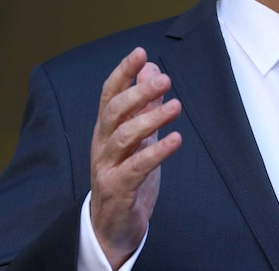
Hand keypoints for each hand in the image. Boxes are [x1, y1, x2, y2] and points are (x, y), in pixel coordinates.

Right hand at [89, 47, 182, 268]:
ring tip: (176, 105)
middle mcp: (102, 145)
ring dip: (151, 119)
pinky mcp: (118, 189)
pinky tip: (176, 140)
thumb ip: (144, 106)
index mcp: (106, 130)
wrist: (112, 226)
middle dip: (138, 92)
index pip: (109, 95)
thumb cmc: (127, 176)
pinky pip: (136, 167)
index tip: (140, 52)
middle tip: (165, 78)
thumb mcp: (139, 138)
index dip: (123, 73)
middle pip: (114, 112)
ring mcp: (107, 168)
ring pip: (124, 137)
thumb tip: (152, 70)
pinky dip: (157, 152)